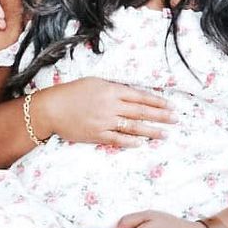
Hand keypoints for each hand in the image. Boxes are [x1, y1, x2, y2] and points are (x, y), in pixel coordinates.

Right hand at [29, 78, 173, 147]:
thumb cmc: (72, 93)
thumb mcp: (95, 83)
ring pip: (133, 127)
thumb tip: (133, 94)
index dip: (157, 102)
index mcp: (112, 90)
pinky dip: (130, 142)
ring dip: (151, 131)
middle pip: (142, 111)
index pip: (140, 96)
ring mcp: (105, 121)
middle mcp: (111, 105)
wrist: (51, 108)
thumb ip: (115, 88)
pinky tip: (142, 143)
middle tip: (176, 119)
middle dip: (161, 116)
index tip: (171, 106)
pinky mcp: (97, 135)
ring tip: (165, 134)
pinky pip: (117, 139)